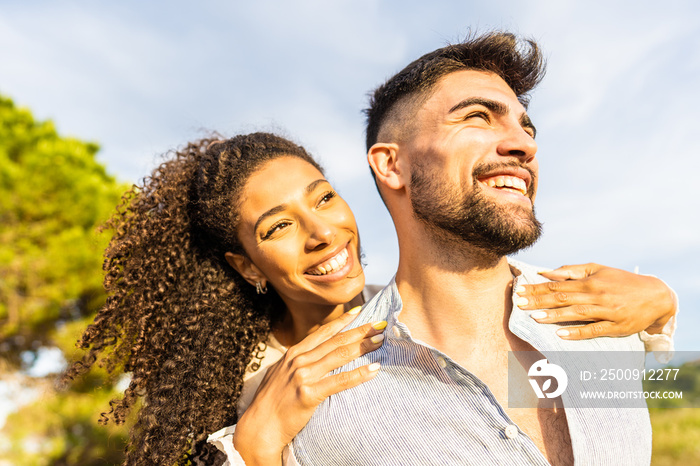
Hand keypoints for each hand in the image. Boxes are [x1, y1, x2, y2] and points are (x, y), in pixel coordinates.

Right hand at [233, 307, 384, 464]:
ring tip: (380, 340)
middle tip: (380, 324)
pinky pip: (339, 381)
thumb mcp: (279, 374)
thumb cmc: (270, 404)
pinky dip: (359, 374)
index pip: (323, 332)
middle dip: (360, 330)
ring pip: (339, 355)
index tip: (360, 312)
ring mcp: (303, 376)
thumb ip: (294, 363)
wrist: (258, 428)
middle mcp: (298, 360)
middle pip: (336, 341)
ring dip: (363, 346)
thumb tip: (308, 355)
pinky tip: (373, 370)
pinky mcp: (308, 393)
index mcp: (293, 354)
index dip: (343, 321)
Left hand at [515, 263, 676, 339]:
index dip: (537, 288)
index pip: (557, 284)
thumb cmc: (621, 281)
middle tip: (519, 304)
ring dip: (553, 316)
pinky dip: (577, 332)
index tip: (519, 290)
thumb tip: (546, 272)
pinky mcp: (616, 327)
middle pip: (562, 298)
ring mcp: (606, 311)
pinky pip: (593, 330)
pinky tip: (560, 334)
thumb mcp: (598, 269)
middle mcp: (596, 295)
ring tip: (534, 317)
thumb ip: (571, 270)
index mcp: (589, 281)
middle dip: (539, 301)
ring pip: (575, 313)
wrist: (656, 296)